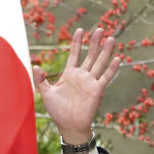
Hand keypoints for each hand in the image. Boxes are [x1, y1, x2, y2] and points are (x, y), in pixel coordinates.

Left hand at [33, 27, 120, 145]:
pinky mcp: (97, 90)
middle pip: (90, 55)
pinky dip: (111, 68)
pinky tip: (117, 58)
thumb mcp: (46, 93)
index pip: (74, 54)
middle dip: (94, 42)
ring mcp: (90, 82)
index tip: (80, 30)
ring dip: (105, 51)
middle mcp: (81, 75)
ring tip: (110, 38)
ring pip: (100, 63)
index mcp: (69, 74)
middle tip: (99, 29)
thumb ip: (41, 80)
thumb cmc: (57, 110)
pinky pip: (106, 77)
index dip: (77, 42)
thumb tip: (36, 66)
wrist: (68, 124)